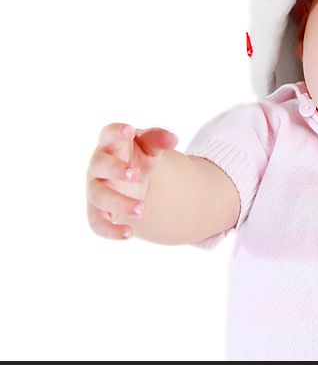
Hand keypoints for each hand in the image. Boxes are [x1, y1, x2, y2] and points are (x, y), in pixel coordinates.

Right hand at [86, 123, 177, 239]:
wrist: (132, 180)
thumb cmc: (138, 156)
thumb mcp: (150, 146)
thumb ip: (159, 139)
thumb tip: (173, 138)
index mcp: (111, 145)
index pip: (108, 134)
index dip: (116, 131)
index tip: (128, 130)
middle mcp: (98, 167)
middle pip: (100, 166)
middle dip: (116, 170)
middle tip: (137, 174)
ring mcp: (96, 189)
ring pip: (100, 197)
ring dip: (120, 203)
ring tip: (143, 209)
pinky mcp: (98, 211)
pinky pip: (97, 223)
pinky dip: (110, 230)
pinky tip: (129, 234)